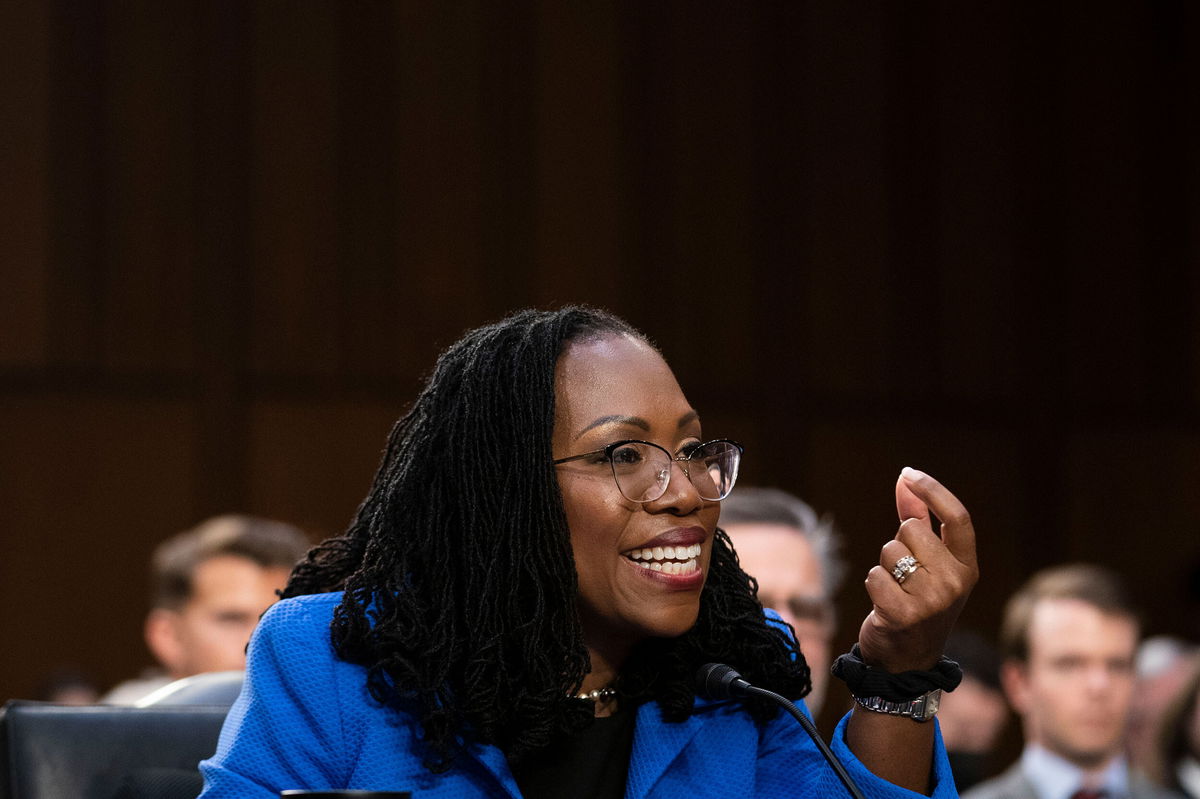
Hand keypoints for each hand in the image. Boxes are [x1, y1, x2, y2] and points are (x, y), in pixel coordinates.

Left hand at [856, 467, 977, 672]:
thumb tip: (905, 478)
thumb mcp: (926, 562)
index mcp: (968, 567)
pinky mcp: (904, 615)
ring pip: (890, 550)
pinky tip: (884, 606)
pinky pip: (874, 575)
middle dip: (898, 544)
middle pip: (911, 529)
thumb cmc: (916, 601)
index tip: (909, 474)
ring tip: (896, 591)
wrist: (906, 660)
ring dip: (884, 567)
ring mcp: (933, 601)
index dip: (932, 490)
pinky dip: (873, 586)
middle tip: (904, 575)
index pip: (958, 517)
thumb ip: (919, 518)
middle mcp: (956, 582)